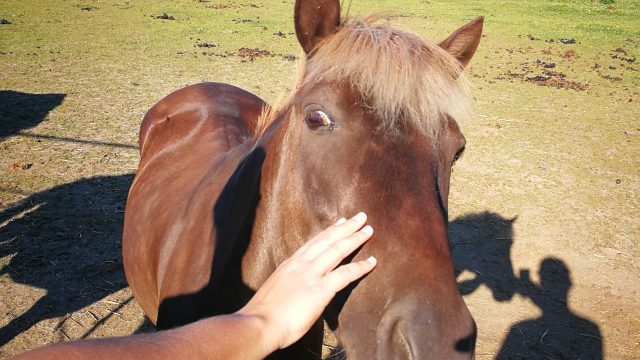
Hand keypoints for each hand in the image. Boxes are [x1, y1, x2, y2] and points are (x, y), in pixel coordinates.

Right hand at [237, 212, 375, 351]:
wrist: (259, 324)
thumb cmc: (262, 315)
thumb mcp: (275, 292)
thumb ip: (289, 286)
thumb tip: (296, 291)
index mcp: (289, 265)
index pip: (312, 243)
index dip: (328, 232)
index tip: (339, 222)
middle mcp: (301, 264)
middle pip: (327, 240)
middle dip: (345, 227)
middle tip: (360, 217)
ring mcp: (311, 275)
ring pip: (337, 250)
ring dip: (355, 238)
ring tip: (369, 229)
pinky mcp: (321, 289)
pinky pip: (345, 274)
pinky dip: (361, 266)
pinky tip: (372, 262)